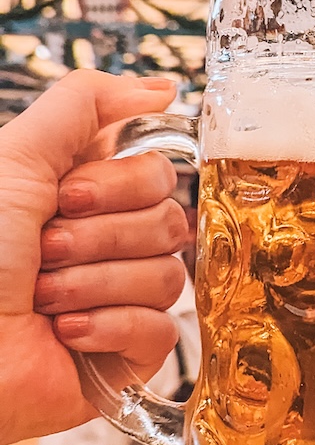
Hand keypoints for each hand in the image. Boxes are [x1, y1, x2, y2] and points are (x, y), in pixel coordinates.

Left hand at [0, 70, 185, 444]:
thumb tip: (159, 89)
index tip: (63, 198)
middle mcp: (103, 245)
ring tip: (42, 299)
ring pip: (169, 275)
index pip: (156, 171)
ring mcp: (118, 300)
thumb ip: (86, 104)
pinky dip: (110, 327)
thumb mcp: (15, 159)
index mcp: (82, 197)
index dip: (118, 185)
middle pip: (169, 220)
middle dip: (100, 238)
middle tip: (44, 252)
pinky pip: (163, 329)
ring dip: (94, 284)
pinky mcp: (126, 355)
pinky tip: (64, 333)